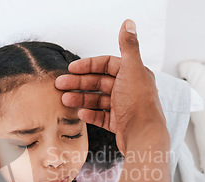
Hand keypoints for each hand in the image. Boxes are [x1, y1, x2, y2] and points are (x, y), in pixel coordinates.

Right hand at [55, 19, 166, 154]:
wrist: (143, 136)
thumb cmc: (140, 104)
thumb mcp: (132, 69)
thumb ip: (128, 46)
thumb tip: (128, 23)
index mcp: (133, 74)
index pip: (107, 64)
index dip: (88, 65)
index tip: (72, 68)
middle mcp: (129, 89)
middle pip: (99, 82)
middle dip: (79, 83)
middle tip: (61, 84)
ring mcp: (123, 107)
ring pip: (97, 99)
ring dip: (81, 99)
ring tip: (65, 100)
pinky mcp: (119, 123)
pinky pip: (100, 116)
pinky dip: (90, 114)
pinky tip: (80, 114)